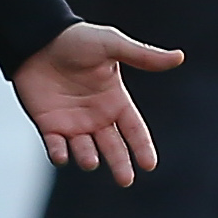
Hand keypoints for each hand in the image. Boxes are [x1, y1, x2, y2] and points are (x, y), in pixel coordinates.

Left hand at [11, 20, 183, 186]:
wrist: (37, 38)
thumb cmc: (77, 40)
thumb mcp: (112, 45)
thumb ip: (143, 56)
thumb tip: (179, 57)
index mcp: (115, 101)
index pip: (134, 129)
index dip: (142, 147)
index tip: (149, 164)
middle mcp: (96, 117)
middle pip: (113, 147)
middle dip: (119, 164)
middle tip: (125, 179)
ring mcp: (72, 122)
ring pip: (84, 150)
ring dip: (88, 157)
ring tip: (91, 161)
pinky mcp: (48, 124)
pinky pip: (55, 146)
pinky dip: (58, 153)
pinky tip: (61, 156)